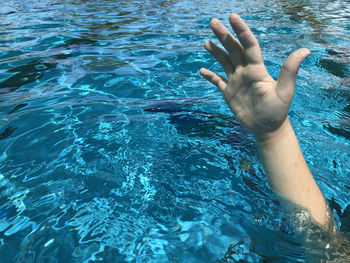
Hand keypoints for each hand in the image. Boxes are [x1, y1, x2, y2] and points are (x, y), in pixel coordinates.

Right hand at [200, 13, 309, 138]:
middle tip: (213, 21)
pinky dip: (210, 76)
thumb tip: (305, 50)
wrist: (267, 127)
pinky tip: (202, 70)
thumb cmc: (278, 110)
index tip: (232, 17)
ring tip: (207, 42)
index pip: (248, 45)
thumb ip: (289, 70)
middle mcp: (245, 72)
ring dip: (216, 52)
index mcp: (257, 69)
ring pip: (224, 62)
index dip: (241, 30)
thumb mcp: (284, 91)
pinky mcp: (229, 93)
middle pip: (233, 50)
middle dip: (223, 35)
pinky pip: (217, 81)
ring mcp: (236, 82)